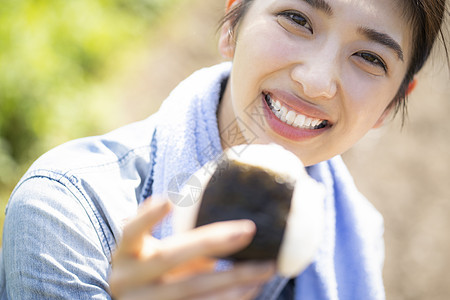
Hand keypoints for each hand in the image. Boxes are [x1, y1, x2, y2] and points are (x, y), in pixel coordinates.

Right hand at [109, 198, 275, 299]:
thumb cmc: (153, 272)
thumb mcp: (158, 255)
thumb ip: (184, 245)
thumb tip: (233, 232)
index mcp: (125, 253)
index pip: (131, 231)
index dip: (148, 216)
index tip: (168, 200)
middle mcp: (128, 278)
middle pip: (170, 256)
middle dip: (212, 242)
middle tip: (248, 230)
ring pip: (190, 290)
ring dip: (232, 278)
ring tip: (264, 267)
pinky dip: (229, 298)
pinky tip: (250, 288)